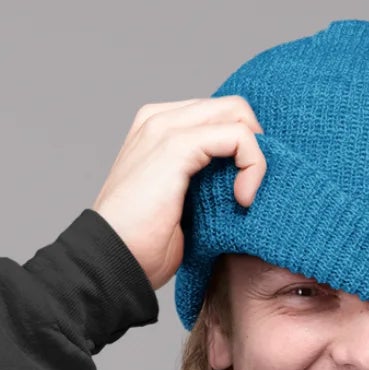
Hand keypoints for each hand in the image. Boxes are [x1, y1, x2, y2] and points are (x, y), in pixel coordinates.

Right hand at [91, 98, 267, 291]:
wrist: (111, 261)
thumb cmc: (142, 246)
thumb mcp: (181, 204)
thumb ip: (204, 179)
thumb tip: (243, 181)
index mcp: (157, 129)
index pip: (218, 116)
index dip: (244, 149)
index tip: (246, 190)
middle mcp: (160, 119)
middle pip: (232, 108)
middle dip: (255, 147)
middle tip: (252, 190)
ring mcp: (165, 128)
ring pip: (238, 115)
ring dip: (256, 157)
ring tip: (246, 199)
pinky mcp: (176, 146)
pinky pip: (237, 135)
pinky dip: (252, 165)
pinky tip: (243, 199)